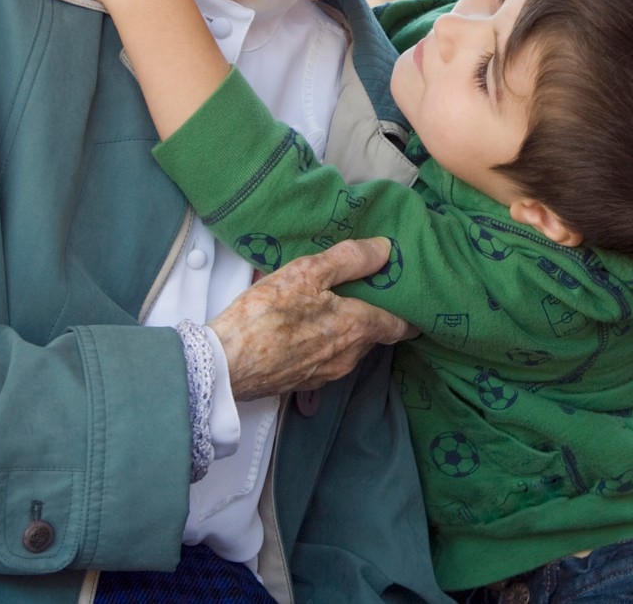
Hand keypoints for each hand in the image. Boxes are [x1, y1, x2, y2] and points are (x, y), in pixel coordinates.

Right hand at [209, 238, 415, 397]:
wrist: (223, 366)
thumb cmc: (263, 316)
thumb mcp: (306, 273)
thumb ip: (349, 259)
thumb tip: (384, 250)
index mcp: (357, 328)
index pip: (400, 325)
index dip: (408, 311)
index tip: (408, 297)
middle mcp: (349, 356)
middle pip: (374, 333)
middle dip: (373, 313)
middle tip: (365, 289)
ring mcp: (326, 373)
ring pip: (349, 347)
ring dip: (346, 327)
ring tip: (329, 304)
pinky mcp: (304, 383)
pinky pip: (325, 358)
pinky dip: (323, 342)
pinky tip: (303, 328)